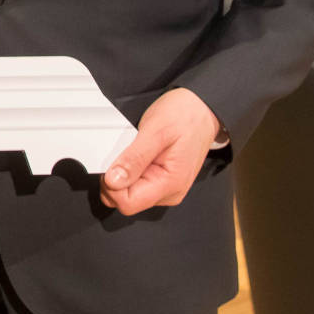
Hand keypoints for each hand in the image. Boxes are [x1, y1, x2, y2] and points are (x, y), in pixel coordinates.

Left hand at [99, 87, 222, 214]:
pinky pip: (135, 183)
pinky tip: (137, 154)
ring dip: (122, 172)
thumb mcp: (155, 132)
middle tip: (123, 152)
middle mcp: (169, 192)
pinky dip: (129, 169)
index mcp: (170, 184)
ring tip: (134, 150)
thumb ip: (134, 158)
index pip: (128, 204)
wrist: (202, 110)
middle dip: (115, 179)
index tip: (111, 163)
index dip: (112, 185)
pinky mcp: (161, 180)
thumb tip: (113, 181)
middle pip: (125, 200)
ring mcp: (165, 187)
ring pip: (128, 192)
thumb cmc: (184, 117)